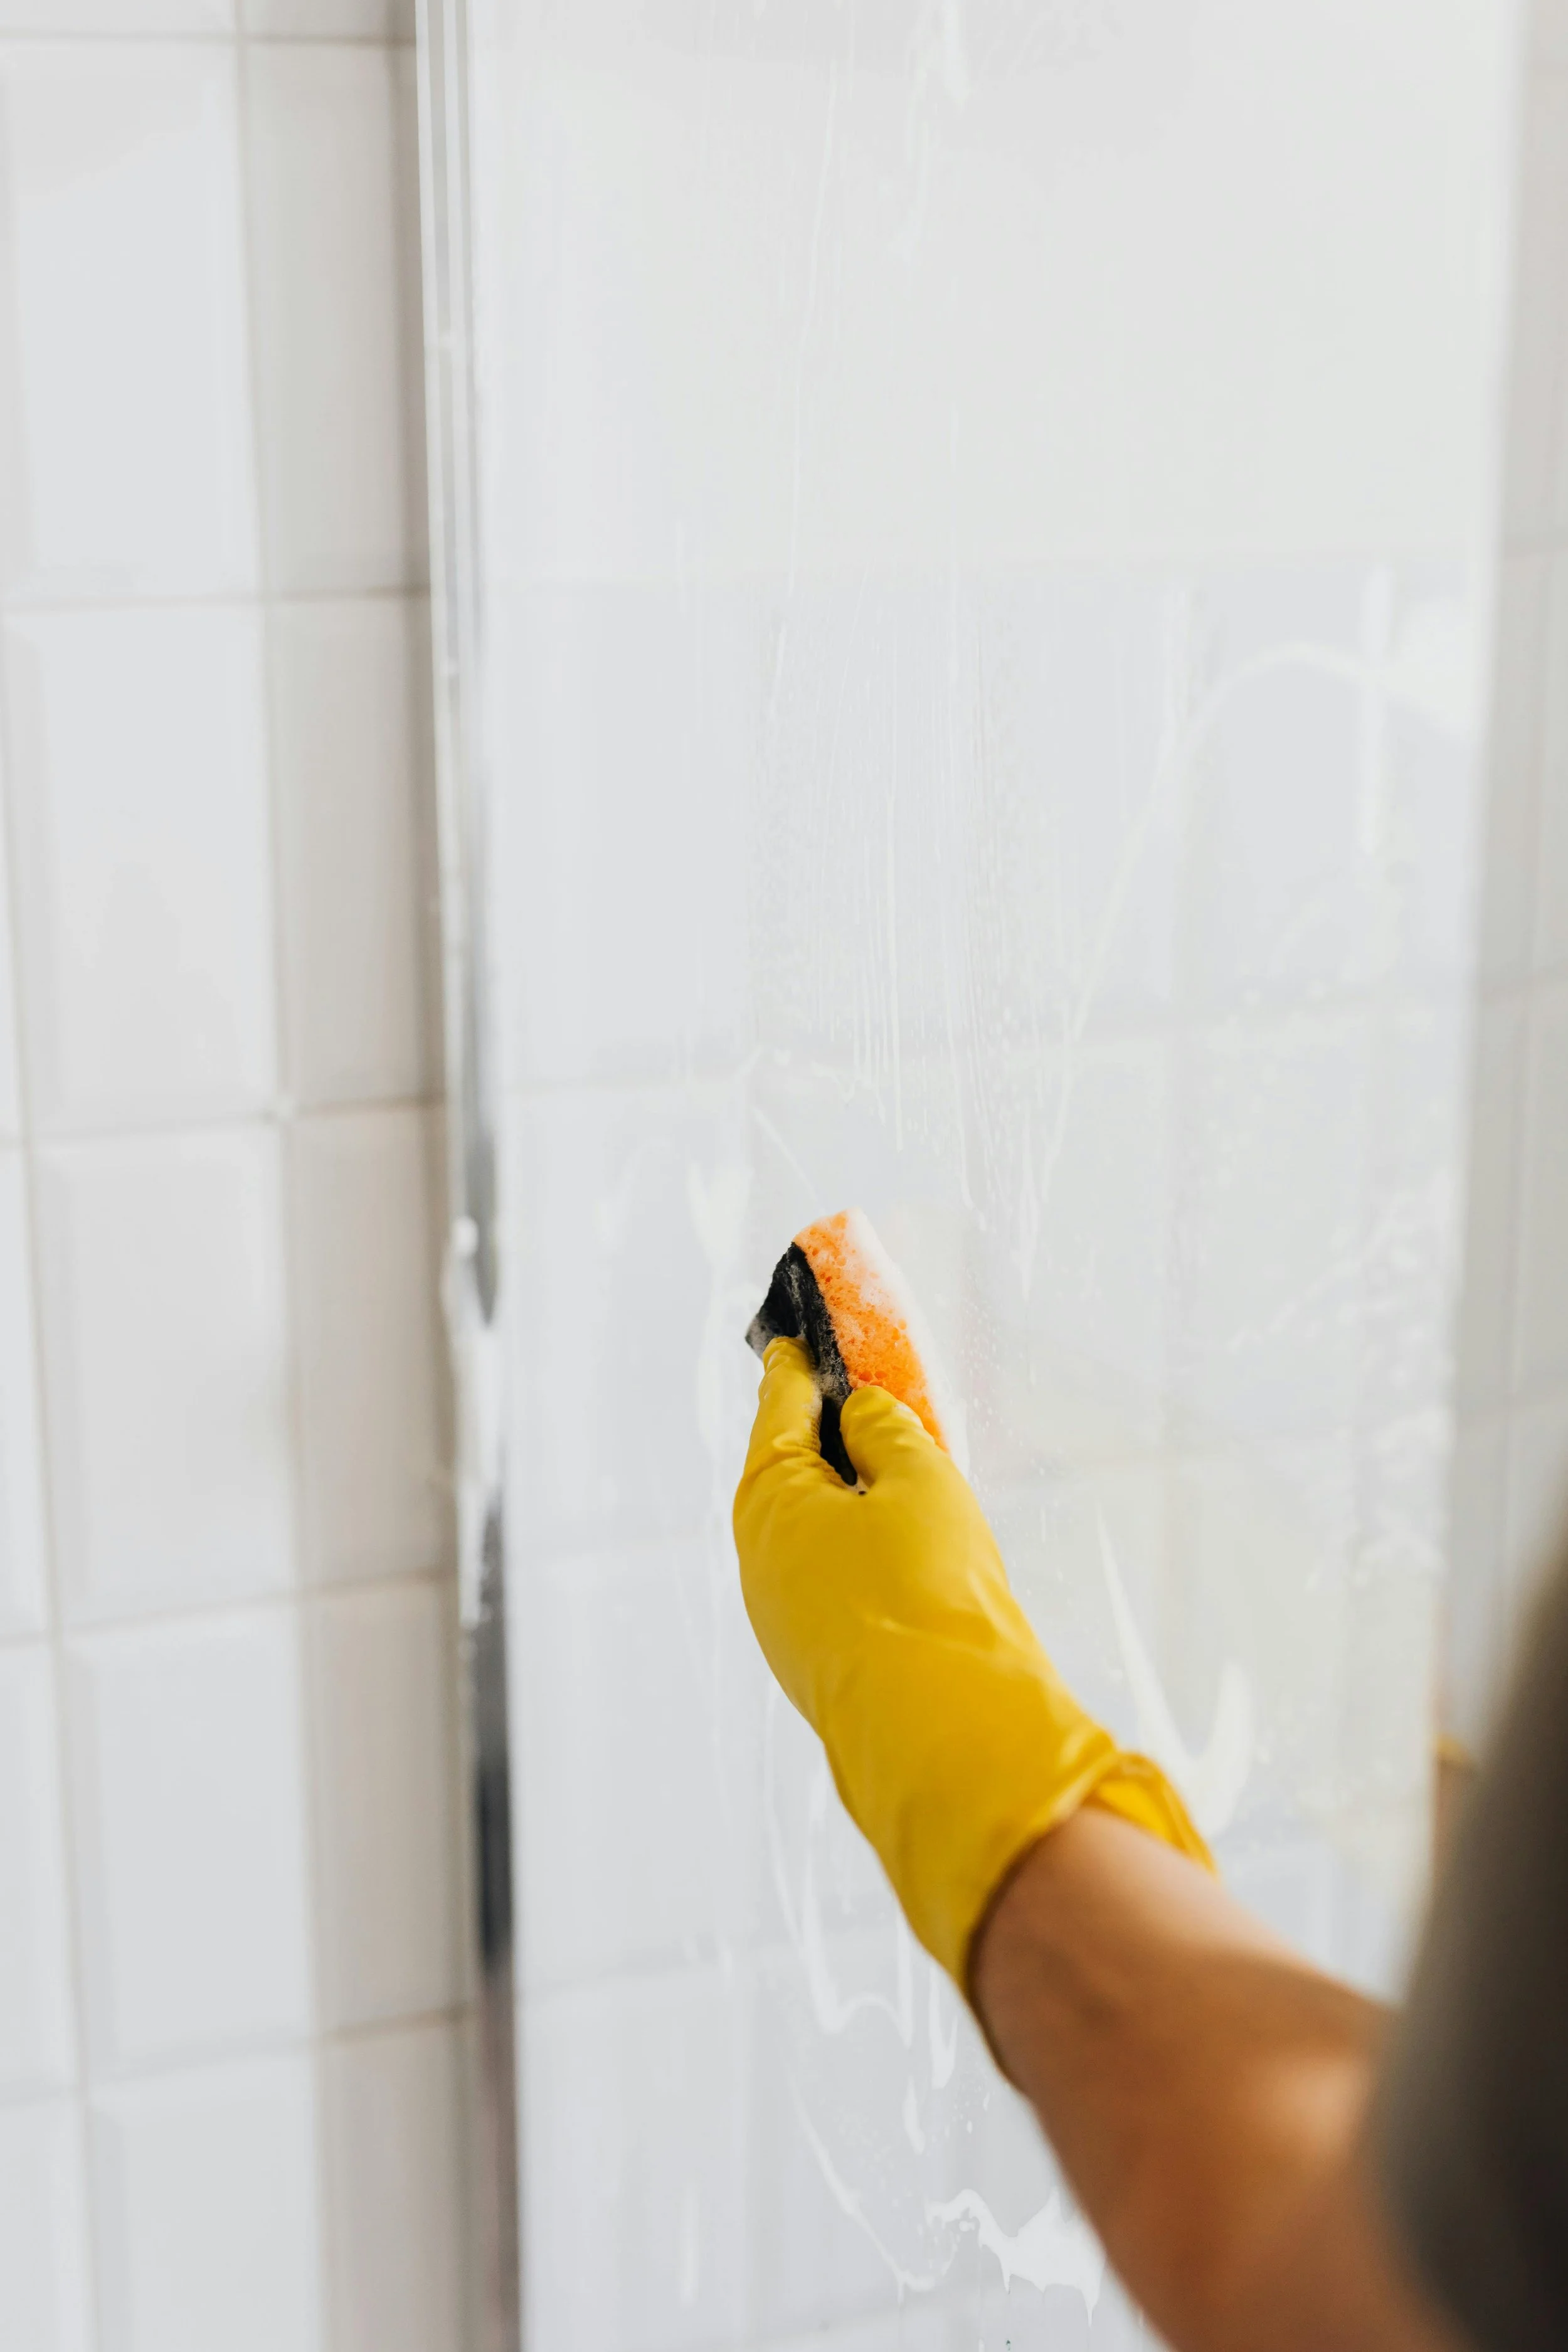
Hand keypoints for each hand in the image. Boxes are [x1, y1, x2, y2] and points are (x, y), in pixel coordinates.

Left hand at [733, 1335, 1210, 1987]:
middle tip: (869, 1390)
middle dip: (830, 1431)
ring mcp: (784, 1616)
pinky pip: (835, 1579)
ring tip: (904, 1466)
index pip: (780, 1404)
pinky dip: (862, 1547)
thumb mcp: (919, 1479)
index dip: (801, 1361)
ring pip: (815, 1529)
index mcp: (767, 1498)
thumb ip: (887, 1432)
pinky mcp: (819, 1658)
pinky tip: (908, 1545)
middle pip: (791, 1468)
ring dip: (852, 1494)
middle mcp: (758, 1557)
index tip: (803, 1329)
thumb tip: (864, 1417)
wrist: (948, 1730)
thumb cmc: (928, 1592)